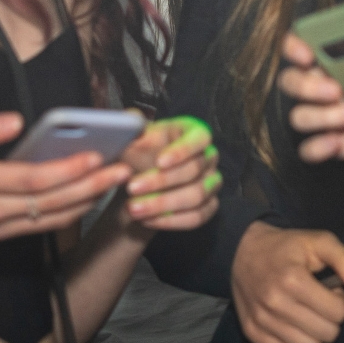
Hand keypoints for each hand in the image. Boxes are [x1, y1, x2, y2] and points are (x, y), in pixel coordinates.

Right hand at [0, 112, 131, 254]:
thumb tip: (16, 120)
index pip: (34, 180)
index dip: (69, 170)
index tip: (97, 156)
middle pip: (52, 203)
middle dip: (92, 186)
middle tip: (124, 171)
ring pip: (50, 219)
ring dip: (86, 202)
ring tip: (114, 183)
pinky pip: (39, 227)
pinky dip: (66, 214)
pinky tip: (85, 198)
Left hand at [118, 116, 220, 232]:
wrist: (140, 180)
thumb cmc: (140, 152)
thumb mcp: (134, 137)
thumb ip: (133, 127)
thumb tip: (133, 120)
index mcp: (194, 133)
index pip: (200, 139)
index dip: (182, 151)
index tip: (159, 162)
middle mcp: (209, 157)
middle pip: (194, 170)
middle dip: (161, 182)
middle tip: (132, 188)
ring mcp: (211, 183)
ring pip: (196, 196)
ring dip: (163, 204)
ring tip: (134, 208)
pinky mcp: (208, 207)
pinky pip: (197, 218)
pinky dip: (171, 221)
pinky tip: (147, 219)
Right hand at [231, 221, 343, 342]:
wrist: (243, 251)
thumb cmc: (287, 246)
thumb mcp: (318, 241)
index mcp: (294, 279)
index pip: (338, 312)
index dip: (340, 301)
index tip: (331, 291)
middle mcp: (276, 303)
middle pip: (327, 334)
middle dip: (331, 320)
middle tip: (321, 304)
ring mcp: (262, 320)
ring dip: (314, 336)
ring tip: (308, 315)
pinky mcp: (252, 332)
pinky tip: (293, 327)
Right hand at [280, 24, 343, 163]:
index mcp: (342, 56)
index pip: (302, 45)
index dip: (296, 46)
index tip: (308, 53)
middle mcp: (328, 83)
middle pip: (292, 81)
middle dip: (307, 85)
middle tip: (335, 88)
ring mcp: (331, 115)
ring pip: (301, 116)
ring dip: (323, 115)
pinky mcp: (340, 143)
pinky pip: (311, 148)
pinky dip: (319, 146)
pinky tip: (339, 142)